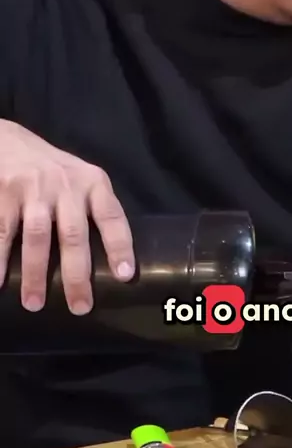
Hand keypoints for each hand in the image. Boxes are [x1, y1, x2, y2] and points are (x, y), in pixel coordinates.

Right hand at [0, 120, 134, 313]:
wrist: (8, 140)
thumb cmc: (52, 170)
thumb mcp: (80, 178)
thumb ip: (92, 208)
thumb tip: (110, 261)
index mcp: (92, 183)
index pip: (111, 216)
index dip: (119, 245)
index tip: (124, 275)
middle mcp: (66, 185)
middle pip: (73, 234)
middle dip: (77, 274)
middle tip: (80, 307)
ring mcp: (33, 189)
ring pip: (38, 237)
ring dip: (36, 273)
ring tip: (35, 304)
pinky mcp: (5, 193)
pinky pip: (4, 232)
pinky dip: (1, 259)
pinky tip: (0, 282)